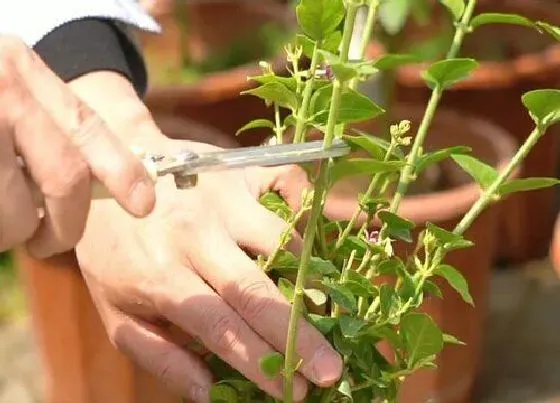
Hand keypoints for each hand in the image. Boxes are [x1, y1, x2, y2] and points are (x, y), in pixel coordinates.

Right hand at [0, 35, 154, 257]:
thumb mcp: (8, 86)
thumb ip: (52, 125)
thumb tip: (101, 186)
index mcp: (19, 68)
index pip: (88, 128)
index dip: (122, 170)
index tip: (143, 203)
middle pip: (65, 178)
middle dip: (66, 224)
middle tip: (50, 240)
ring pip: (14, 215)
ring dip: (11, 232)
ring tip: (0, 213)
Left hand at [69, 73, 341, 401]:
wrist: (102, 176)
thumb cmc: (112, 250)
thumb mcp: (117, 311)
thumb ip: (159, 355)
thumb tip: (210, 393)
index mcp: (162, 276)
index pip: (221, 328)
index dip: (261, 362)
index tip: (294, 391)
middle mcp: (196, 234)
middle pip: (257, 291)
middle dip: (299, 335)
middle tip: (332, 369)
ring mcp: (221, 196)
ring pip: (282, 239)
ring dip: (306, 277)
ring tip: (320, 305)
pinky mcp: (237, 169)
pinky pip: (288, 182)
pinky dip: (306, 203)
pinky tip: (307, 231)